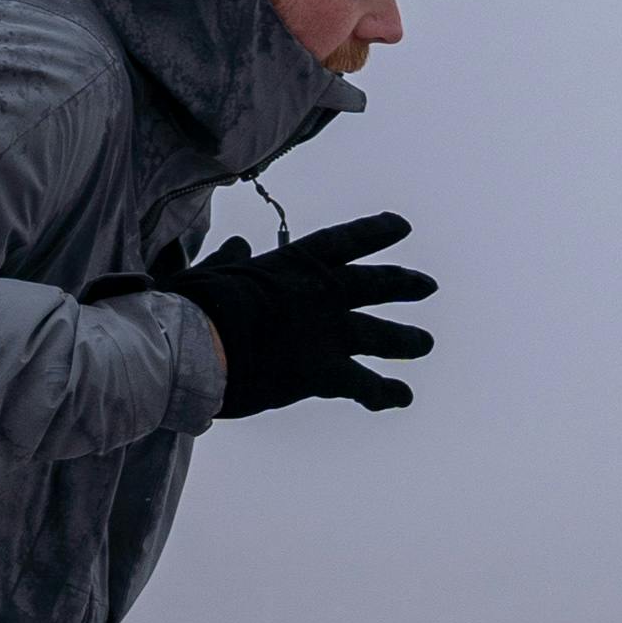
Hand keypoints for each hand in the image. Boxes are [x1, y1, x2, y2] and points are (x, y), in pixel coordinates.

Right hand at [148, 209, 432, 415]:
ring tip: (424, 343)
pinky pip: (366, 385)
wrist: (197, 346)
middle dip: (403, 284)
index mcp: (296, 263)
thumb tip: (238, 245)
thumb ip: (231, 260)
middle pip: (375, 285)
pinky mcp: (327, 372)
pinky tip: (403, 397)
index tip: (402, 226)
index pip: (346, 241)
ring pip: (380, 335)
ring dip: (405, 339)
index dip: (377, 231)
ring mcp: (331, 332)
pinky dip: (386, 392)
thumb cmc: (194, 305)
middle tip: (427, 285)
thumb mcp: (212, 272)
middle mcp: (324, 293)